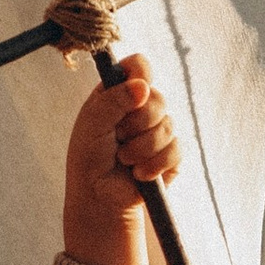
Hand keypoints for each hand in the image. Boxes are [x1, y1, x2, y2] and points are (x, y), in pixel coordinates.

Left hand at [61, 52, 180, 264]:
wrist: (100, 198)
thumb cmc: (89, 158)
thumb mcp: (93, 125)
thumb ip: (113, 101)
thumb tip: (143, 86)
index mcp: (119, 92)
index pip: (139, 66)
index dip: (140, 74)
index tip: (135, 91)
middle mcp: (141, 107)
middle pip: (158, 98)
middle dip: (137, 123)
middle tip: (117, 138)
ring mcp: (158, 129)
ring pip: (168, 126)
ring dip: (142, 148)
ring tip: (124, 160)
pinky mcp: (171, 154)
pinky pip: (176, 150)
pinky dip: (154, 164)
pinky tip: (139, 174)